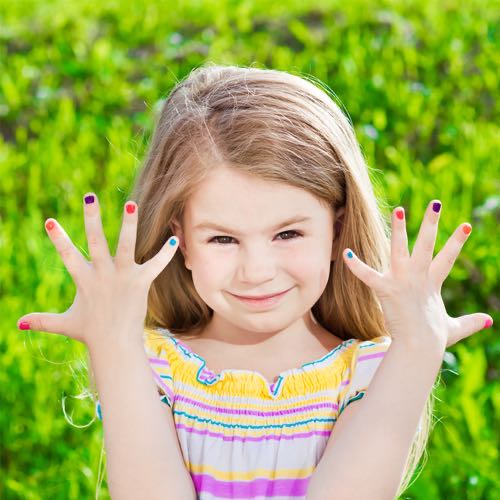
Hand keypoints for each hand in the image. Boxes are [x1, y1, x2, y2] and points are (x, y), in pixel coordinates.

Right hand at [17, 192, 178, 350]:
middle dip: (92, 218)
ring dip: (128, 225)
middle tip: (90, 196)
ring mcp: (123, 277)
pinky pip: (156, 264)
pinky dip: (166, 253)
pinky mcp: (141, 282)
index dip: (58, 238)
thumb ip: (42, 320)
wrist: (115, 346)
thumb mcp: (64, 323)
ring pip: (125, 245)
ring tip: (130, 204)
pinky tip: (175, 238)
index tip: (49, 221)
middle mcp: (103, 274)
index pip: (67, 255)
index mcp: (84, 279)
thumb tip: (18, 323)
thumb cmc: (90, 333)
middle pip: (95, 241)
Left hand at [342, 200, 492, 349]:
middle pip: (426, 245)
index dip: (457, 241)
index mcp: (432, 282)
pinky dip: (356, 265)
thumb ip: (470, 322)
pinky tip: (345, 253)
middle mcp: (418, 277)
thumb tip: (489, 322)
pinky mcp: (385, 289)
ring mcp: (402, 281)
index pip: (447, 257)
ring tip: (398, 209)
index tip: (466, 224)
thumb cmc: (433, 339)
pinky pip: (367, 275)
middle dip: (431, 223)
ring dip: (399, 230)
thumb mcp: (455, 328)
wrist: (419, 348)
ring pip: (400, 249)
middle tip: (436, 203)